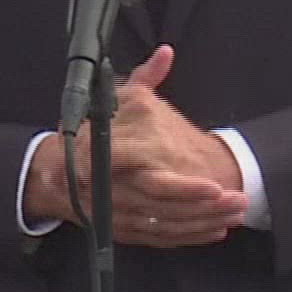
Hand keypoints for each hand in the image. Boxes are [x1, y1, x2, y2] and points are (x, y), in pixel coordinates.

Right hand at [20, 46, 245, 246]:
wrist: (56, 173)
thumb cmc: (92, 133)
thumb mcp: (118, 100)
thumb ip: (145, 78)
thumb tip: (165, 54)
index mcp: (112, 152)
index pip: (146, 173)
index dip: (181, 186)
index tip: (212, 187)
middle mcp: (113, 186)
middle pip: (162, 201)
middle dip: (201, 204)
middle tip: (234, 199)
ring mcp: (119, 212)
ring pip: (165, 222)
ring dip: (202, 221)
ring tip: (235, 213)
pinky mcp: (124, 230)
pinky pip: (159, 237)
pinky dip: (188, 236)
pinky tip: (214, 230)